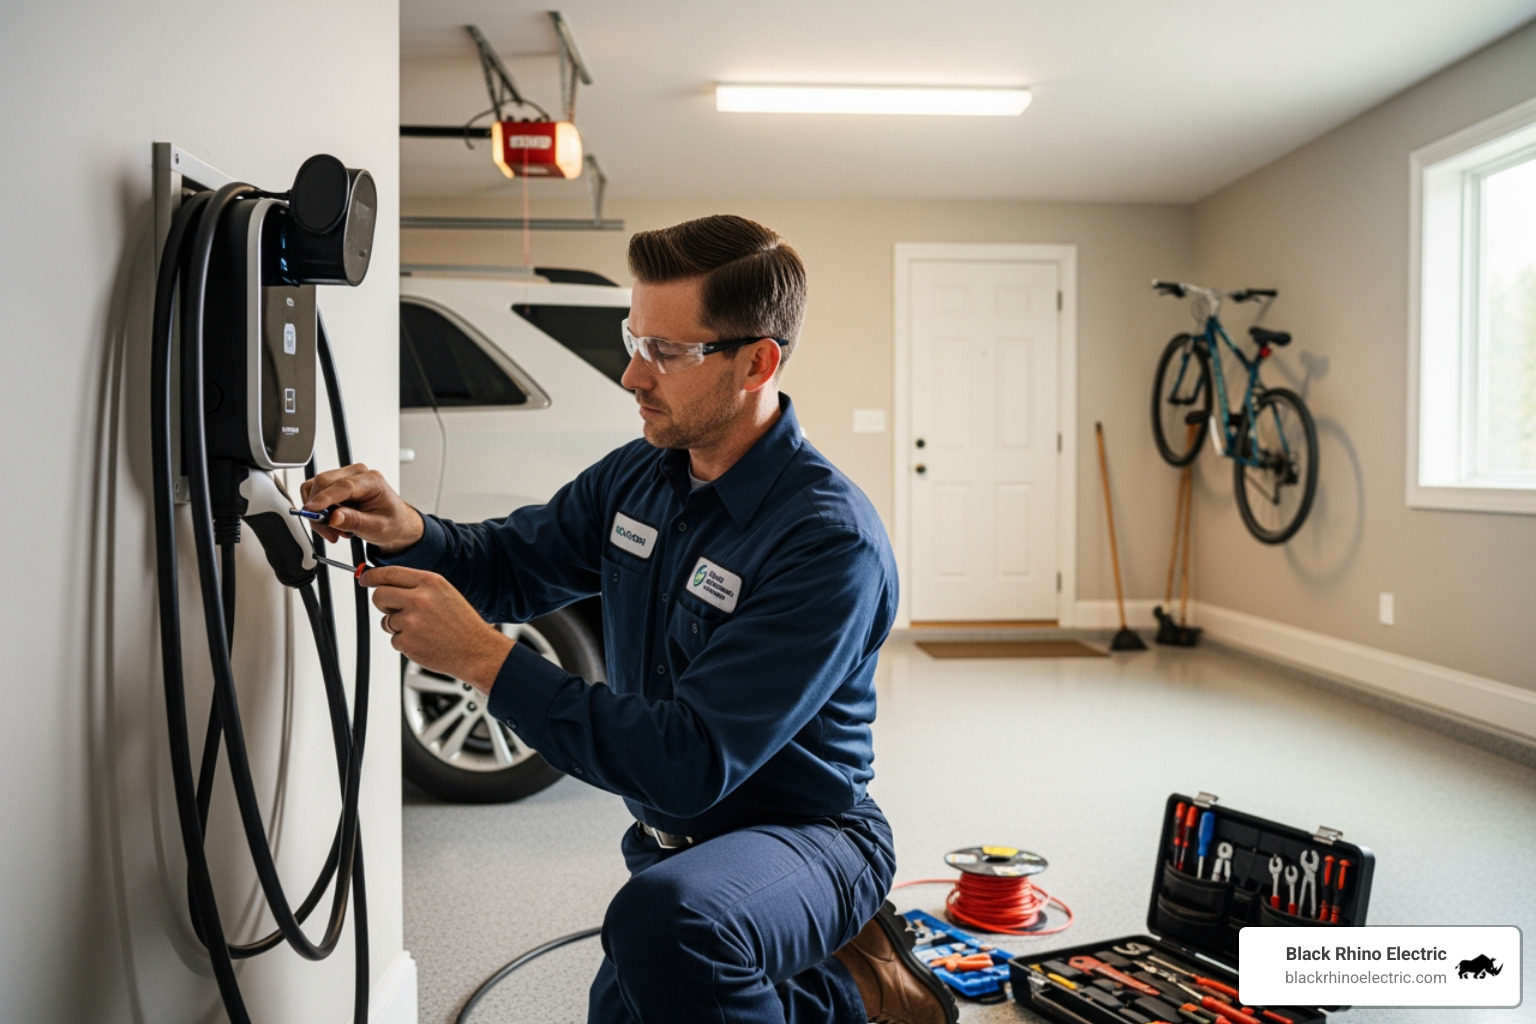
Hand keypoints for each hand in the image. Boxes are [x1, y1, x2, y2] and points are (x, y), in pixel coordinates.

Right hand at [300, 463, 423, 552]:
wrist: (395, 522)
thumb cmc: (392, 522)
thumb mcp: (377, 528)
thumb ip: (355, 522)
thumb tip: (334, 518)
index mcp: (372, 481)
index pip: (342, 485)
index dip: (324, 498)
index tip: (311, 511)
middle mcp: (356, 474)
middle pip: (323, 483)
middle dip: (318, 510)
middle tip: (330, 533)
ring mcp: (344, 477)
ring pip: (314, 489)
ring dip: (318, 513)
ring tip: (335, 530)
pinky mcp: (335, 485)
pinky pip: (315, 494)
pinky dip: (318, 511)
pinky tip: (333, 522)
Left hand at [362, 566, 512, 692]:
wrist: (476, 650)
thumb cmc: (462, 623)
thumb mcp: (444, 593)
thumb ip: (418, 586)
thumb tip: (389, 584)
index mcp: (430, 583)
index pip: (391, 573)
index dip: (373, 575)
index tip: (365, 578)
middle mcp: (419, 599)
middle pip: (380, 595)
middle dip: (381, 602)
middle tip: (391, 608)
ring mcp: (412, 621)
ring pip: (386, 621)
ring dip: (398, 626)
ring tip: (423, 630)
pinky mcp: (407, 642)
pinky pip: (394, 640)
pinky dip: (405, 642)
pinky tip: (424, 641)